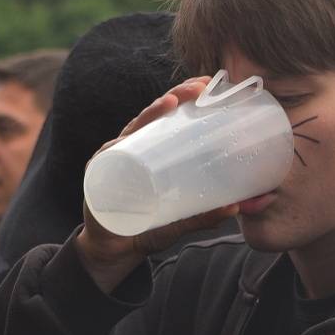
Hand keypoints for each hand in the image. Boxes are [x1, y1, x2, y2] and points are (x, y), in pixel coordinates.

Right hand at [74, 77, 239, 292]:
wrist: (114, 250)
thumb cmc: (147, 227)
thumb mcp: (179, 220)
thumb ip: (203, 214)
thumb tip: (236, 207)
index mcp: (152, 151)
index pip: (170, 118)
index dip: (187, 98)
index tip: (209, 84)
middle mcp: (132, 147)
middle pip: (154, 115)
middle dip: (176, 96)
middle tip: (199, 87)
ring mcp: (114, 157)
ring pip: (134, 128)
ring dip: (152, 112)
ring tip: (172, 101)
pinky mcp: (98, 175)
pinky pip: (108, 154)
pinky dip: (118, 144)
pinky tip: (130, 136)